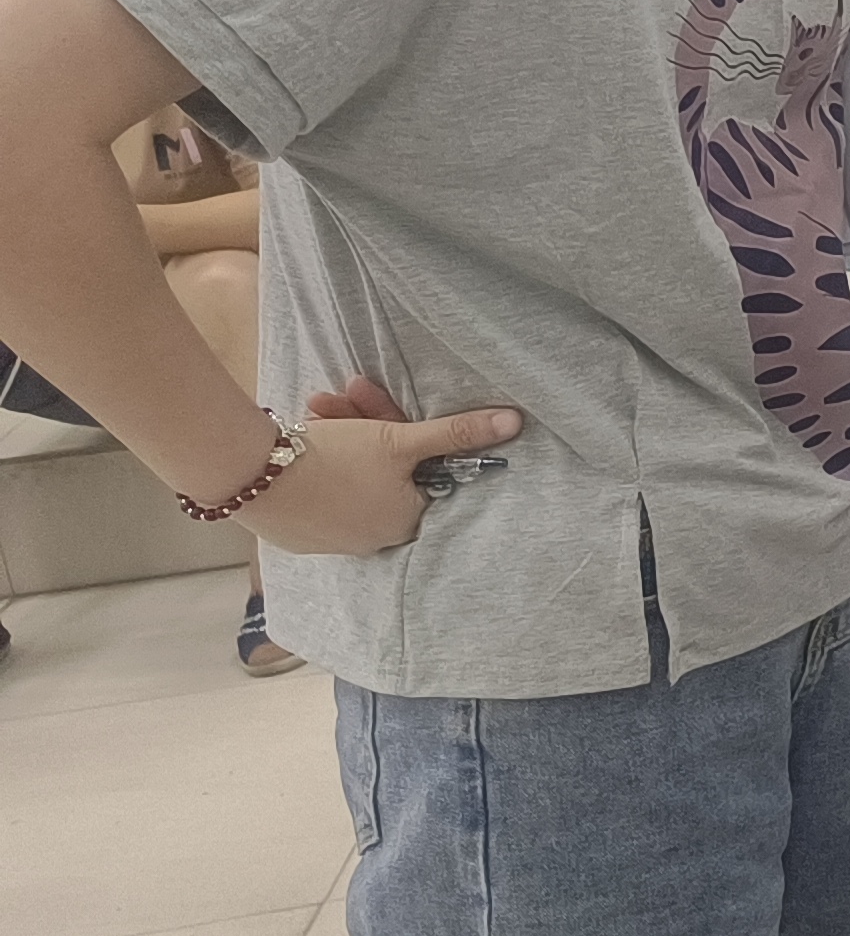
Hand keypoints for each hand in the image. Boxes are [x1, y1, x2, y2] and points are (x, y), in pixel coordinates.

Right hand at [243, 378, 524, 557]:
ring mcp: (334, 540)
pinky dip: (318, 462)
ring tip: (318, 407)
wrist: (249, 475)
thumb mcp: (399, 440)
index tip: (380, 407)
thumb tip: (515, 423)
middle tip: (345, 394)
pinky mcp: (300, 535)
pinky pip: (320, 492)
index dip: (407, 436)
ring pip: (350, 478)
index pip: (422, 474)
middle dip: (368, 426)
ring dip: (340, 434)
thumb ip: (458, 433)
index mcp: (405, 522)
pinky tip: (306, 432)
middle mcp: (374, 539)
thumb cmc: (335, 459)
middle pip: (384, 473)